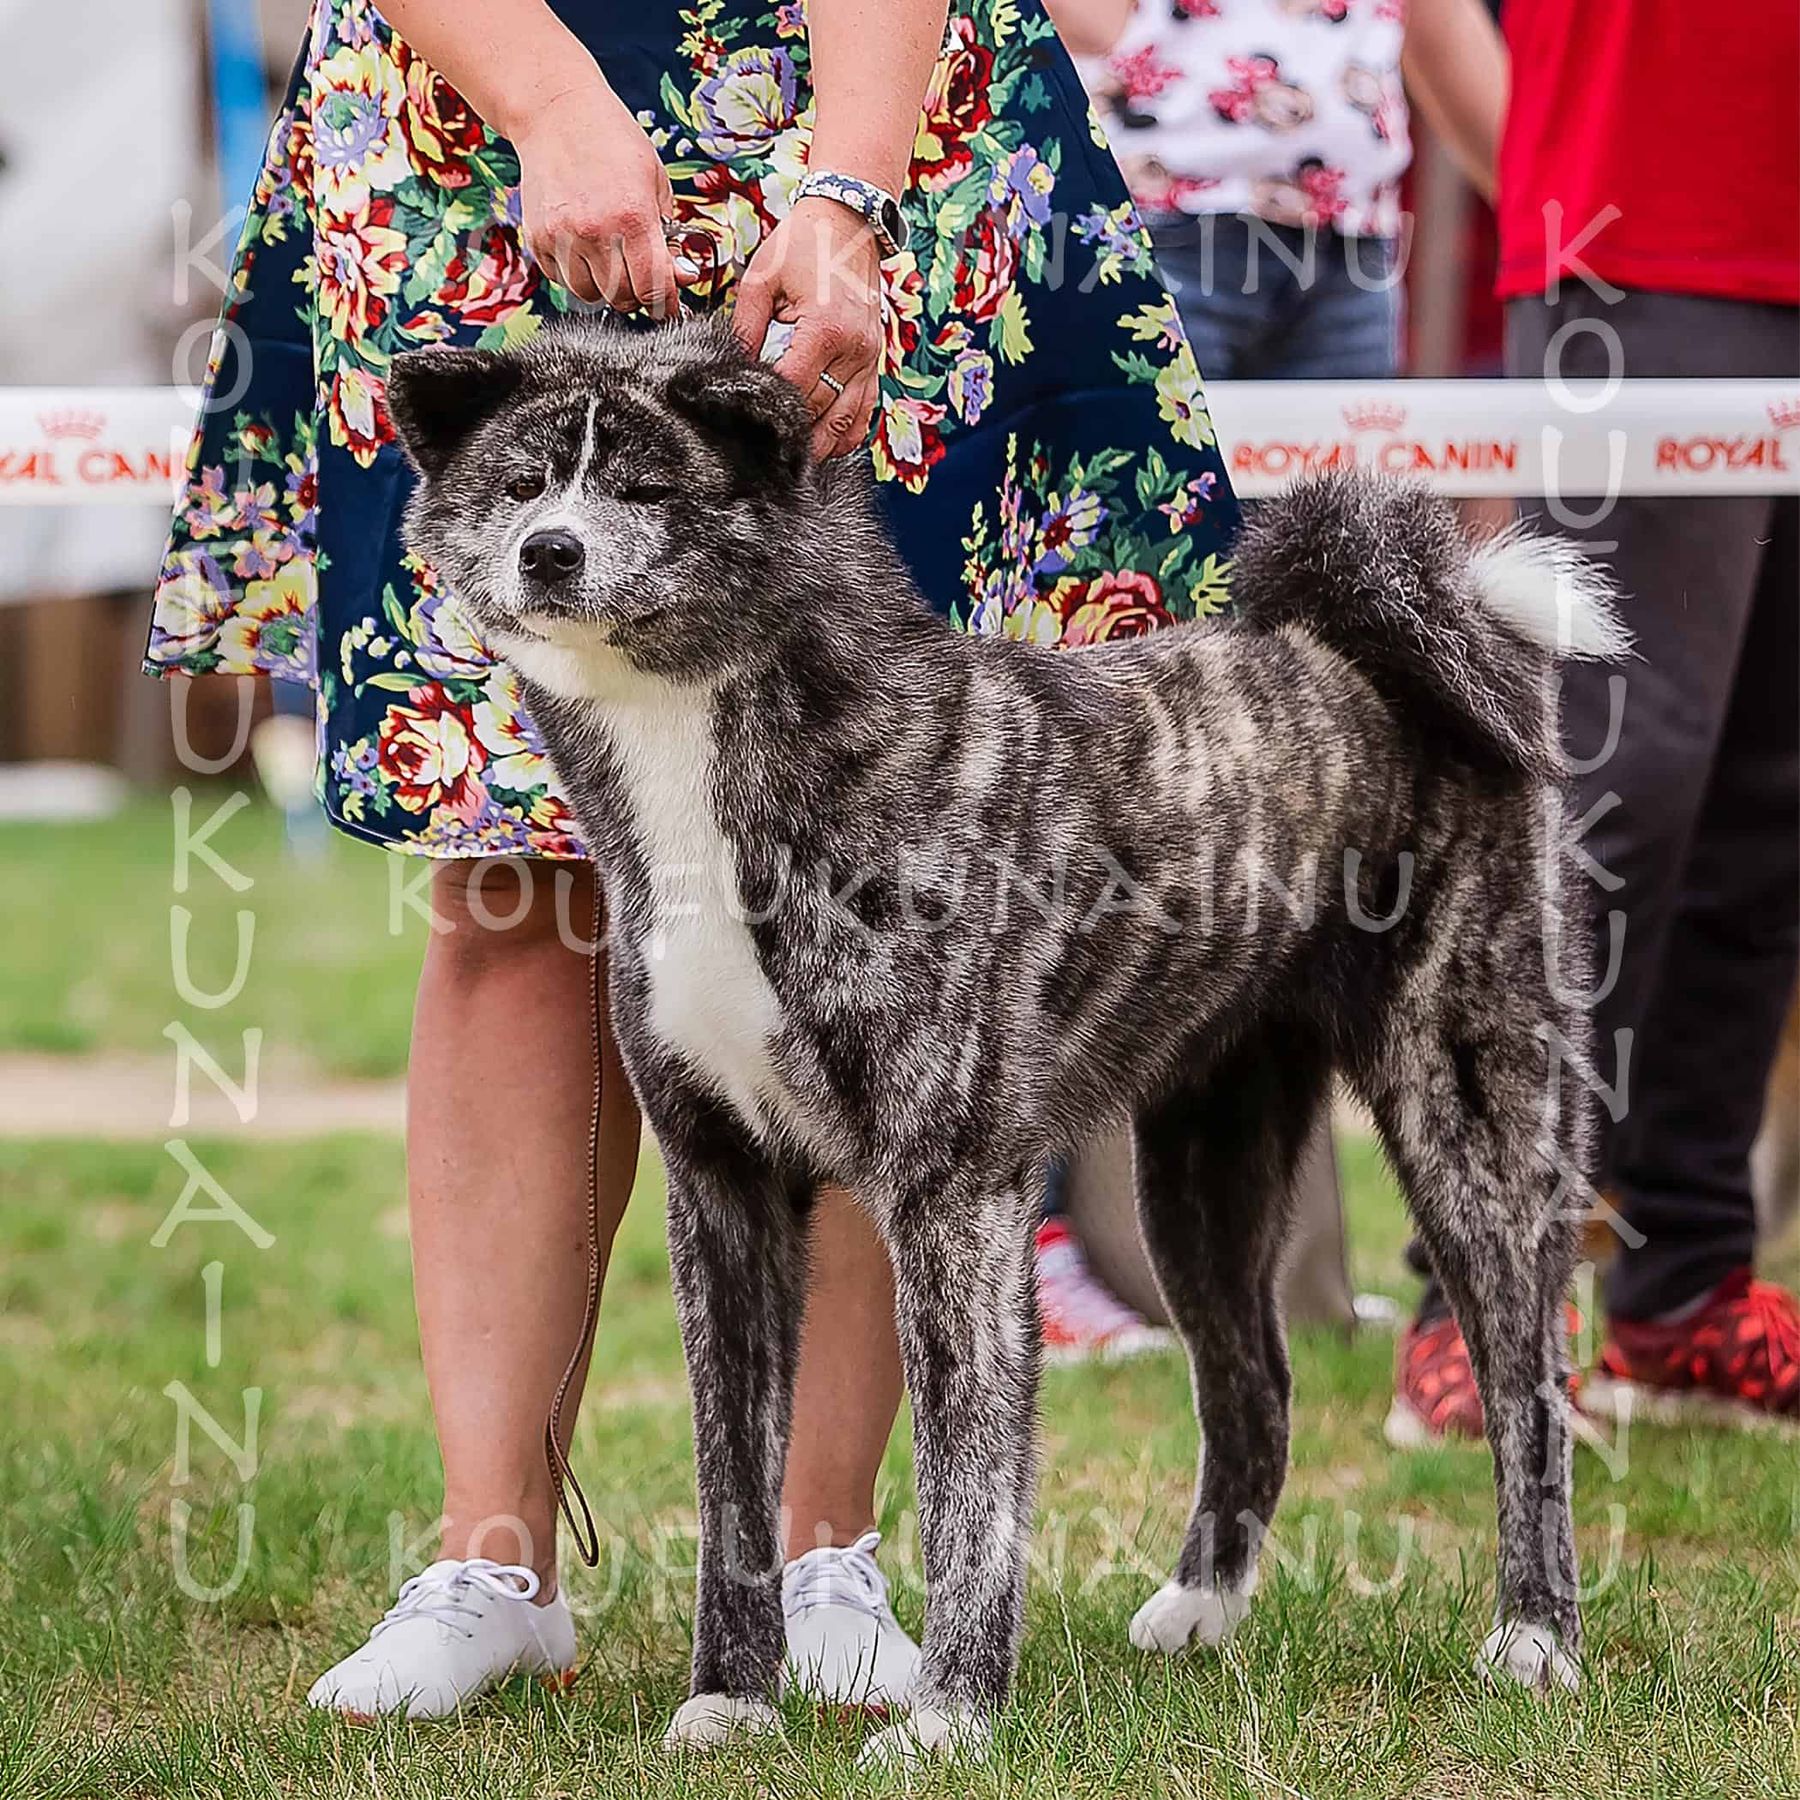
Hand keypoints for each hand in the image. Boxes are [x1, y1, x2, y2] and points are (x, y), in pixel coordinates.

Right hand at [513, 77, 692, 318]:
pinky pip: (561, 279)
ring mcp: (562, 236)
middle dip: (636, 296)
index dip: (666, 303)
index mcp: (633, 216)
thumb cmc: (613, 143)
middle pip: (621, 298)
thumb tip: (682, 277)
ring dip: (604, 288)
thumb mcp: (655, 181)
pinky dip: (576, 275)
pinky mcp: (538, 238)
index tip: (670, 306)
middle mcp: (595, 230)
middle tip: (639, 279)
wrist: (556, 113)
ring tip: (610, 261)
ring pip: (589, 295)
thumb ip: (669, 234)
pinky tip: (584, 249)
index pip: (654, 286)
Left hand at [732, 198, 884, 459]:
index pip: (794, 387)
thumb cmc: (803, 245)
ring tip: (791, 459)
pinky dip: (845, 433)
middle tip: (761, 450)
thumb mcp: (761, 279)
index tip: (745, 421)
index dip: (770, 409)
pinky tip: (824, 444)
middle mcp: (855, 350)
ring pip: (846, 422)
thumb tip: (730, 370)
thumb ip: (745, 328)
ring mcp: (870, 360)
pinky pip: (864, 413)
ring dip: (820, 443)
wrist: (849, 222)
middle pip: (819, 411)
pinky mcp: (874, 362)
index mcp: (826, 329)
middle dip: (790, 430)